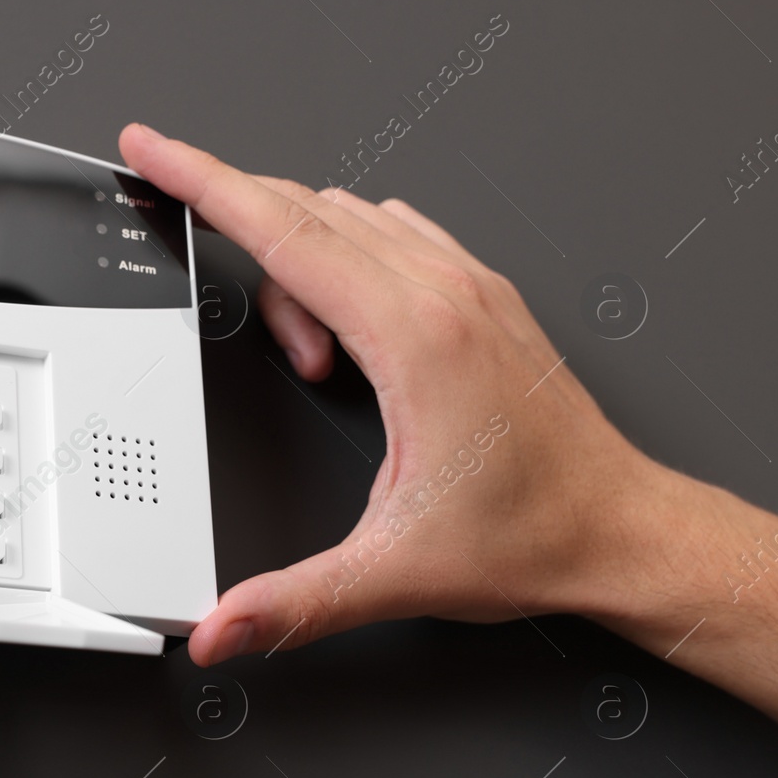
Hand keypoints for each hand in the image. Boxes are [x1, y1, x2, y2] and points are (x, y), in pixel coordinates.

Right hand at [118, 124, 657, 663]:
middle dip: (235, 222)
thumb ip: (293, 603)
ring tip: (308, 359)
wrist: (624, 532)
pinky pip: (392, 233)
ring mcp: (470, 285)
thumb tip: (221, 628)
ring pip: (347, 218)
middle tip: (203, 264)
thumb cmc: (535, 535)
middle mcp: (444, 292)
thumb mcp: (396, 573)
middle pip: (305, 210)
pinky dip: (346, 254)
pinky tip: (348, 328)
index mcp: (414, 336)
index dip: (202, 181)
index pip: (282, 230)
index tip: (154, 150)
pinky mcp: (484, 297)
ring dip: (298, 262)